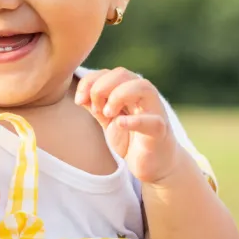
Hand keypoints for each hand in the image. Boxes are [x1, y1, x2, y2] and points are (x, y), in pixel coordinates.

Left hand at [75, 67, 180, 184]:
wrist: (152, 165)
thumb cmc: (130, 138)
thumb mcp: (108, 119)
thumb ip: (95, 105)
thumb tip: (80, 96)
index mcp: (129, 89)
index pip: (107, 73)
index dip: (89, 82)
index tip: (79, 100)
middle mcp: (143, 95)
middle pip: (122, 74)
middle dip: (101, 88)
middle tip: (95, 109)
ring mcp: (154, 111)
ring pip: (142, 87)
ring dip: (118, 96)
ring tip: (108, 115)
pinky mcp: (159, 132)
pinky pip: (152, 121)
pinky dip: (134, 120)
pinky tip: (120, 123)